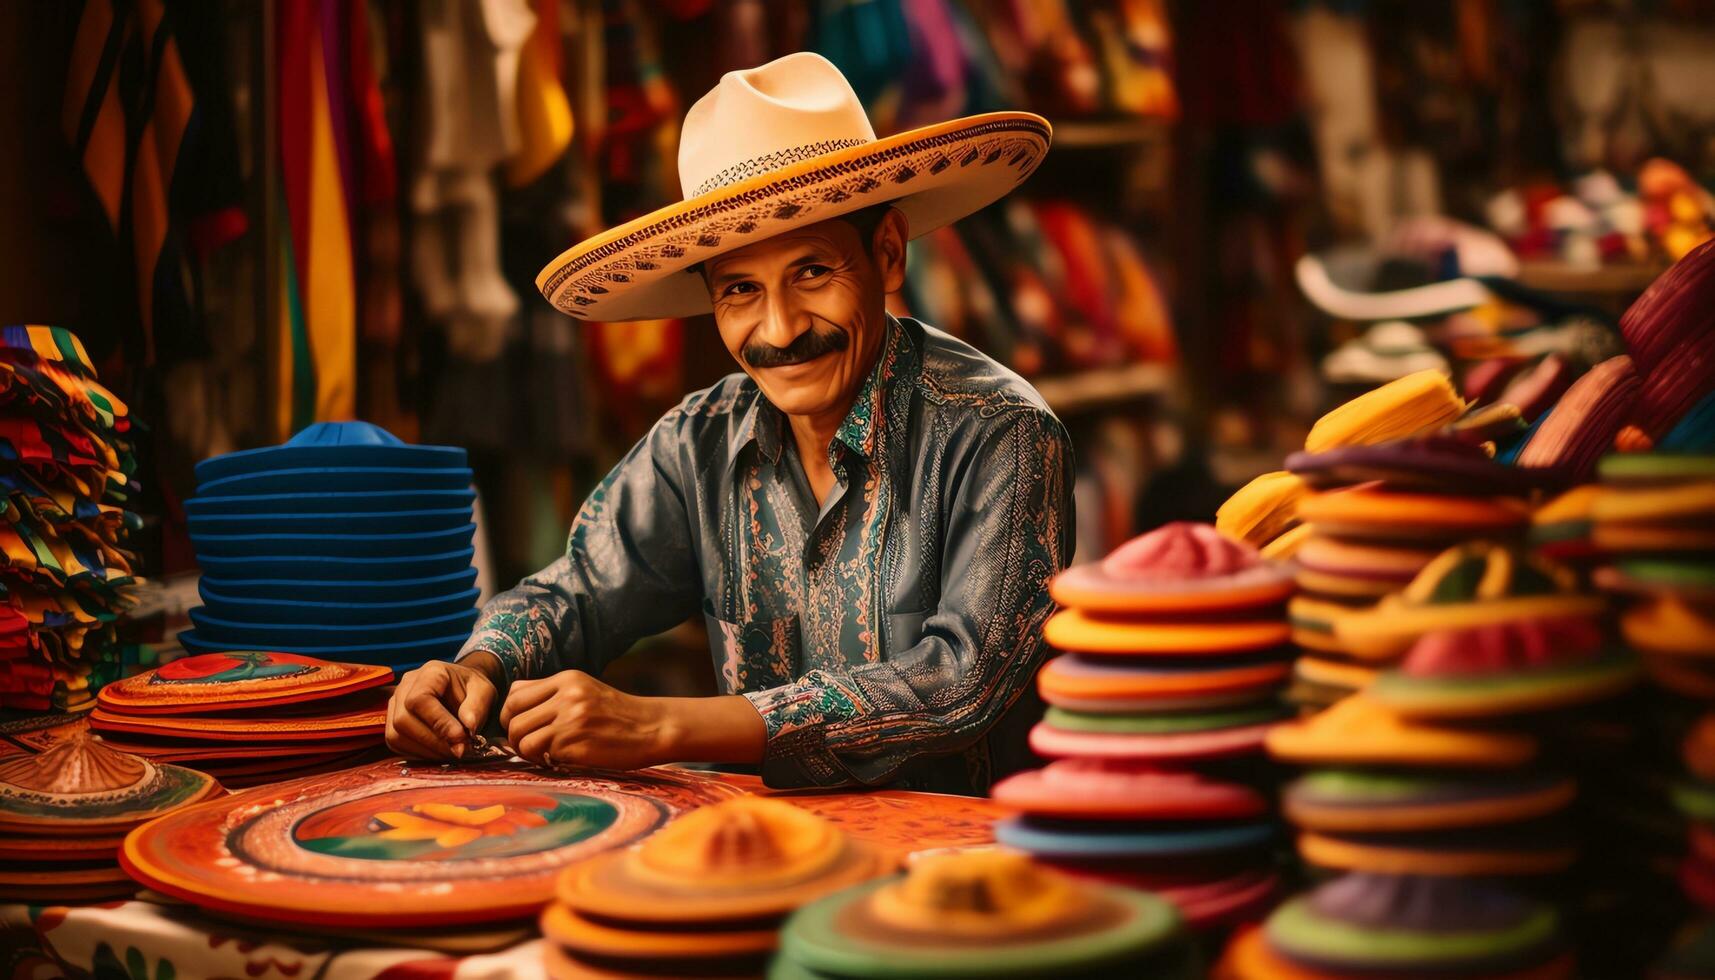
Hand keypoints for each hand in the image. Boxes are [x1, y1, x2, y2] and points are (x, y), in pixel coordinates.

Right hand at [385, 657, 498, 759]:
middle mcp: (405, 686)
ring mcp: (395, 704)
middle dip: (433, 742)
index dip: (438, 722)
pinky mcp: (392, 723)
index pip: (419, 699)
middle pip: (403, 720)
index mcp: (430, 673)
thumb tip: (468, 728)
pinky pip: (396, 744)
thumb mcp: (484, 691)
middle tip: (459, 750)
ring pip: (396, 735)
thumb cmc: (472, 689)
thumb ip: (477, 707)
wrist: (463, 689)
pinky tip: (439, 752)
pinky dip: (419, 753)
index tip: (460, 737)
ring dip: (426, 751)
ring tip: (452, 752)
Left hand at [500, 670, 668, 769]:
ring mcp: (569, 719)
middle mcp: (566, 695)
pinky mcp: (573, 743)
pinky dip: (539, 760)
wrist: (653, 729)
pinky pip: (537, 753)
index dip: (511, 713)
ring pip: (520, 736)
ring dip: (525, 750)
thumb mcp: (587, 693)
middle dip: (514, 734)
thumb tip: (518, 715)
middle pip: (512, 714)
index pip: (516, 692)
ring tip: (543, 755)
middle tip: (529, 745)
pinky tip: (555, 760)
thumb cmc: (619, 716)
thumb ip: (556, 697)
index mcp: (567, 679)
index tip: (523, 726)